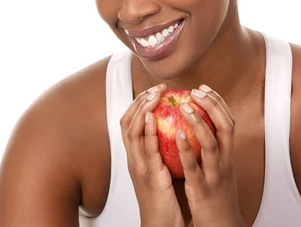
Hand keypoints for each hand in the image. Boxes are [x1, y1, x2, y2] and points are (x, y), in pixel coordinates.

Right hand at [120, 83, 184, 226]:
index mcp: (136, 156)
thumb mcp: (160, 169)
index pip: (130, 123)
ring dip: (141, 110)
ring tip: (153, 95)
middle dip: (139, 102)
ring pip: (132, 132)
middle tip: (155, 88)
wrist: (161, 225)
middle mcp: (133, 159)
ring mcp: (139, 166)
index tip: (152, 90)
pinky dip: (146, 130)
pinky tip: (152, 116)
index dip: (138, 104)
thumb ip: (161, 151)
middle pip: (127, 122)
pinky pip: (146, 149)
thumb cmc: (164, 199)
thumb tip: (174, 129)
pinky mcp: (149, 175)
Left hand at [176, 85, 245, 226]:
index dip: (217, 102)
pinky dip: (187, 149)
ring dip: (198, 123)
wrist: (222, 226)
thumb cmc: (216, 195)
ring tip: (184, 107)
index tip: (204, 88)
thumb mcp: (218, 168)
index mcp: (228, 155)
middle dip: (212, 106)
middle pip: (225, 127)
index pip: (228, 121)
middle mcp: (225, 161)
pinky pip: (194, 167)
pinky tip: (177, 133)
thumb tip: (198, 126)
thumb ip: (211, 148)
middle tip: (196, 91)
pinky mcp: (203, 188)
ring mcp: (215, 174)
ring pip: (211, 144)